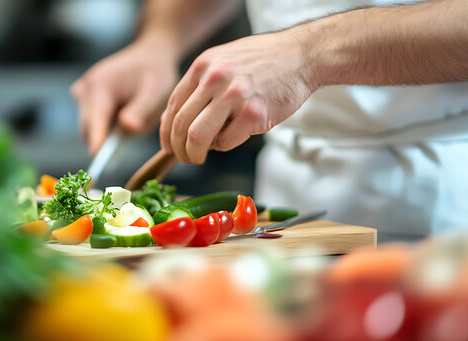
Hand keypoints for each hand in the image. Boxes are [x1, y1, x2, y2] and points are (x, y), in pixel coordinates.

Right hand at [71, 39, 178, 154]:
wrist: (150, 54)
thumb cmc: (155, 72)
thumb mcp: (156, 90)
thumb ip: (141, 110)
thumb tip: (127, 128)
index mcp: (100, 86)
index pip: (95, 122)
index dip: (97, 143)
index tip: (97, 164)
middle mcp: (86, 88)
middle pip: (88, 128)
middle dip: (105, 140)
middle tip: (126, 146)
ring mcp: (82, 92)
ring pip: (89, 125)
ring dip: (106, 132)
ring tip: (132, 119)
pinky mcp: (85, 96)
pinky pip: (92, 120)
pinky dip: (105, 125)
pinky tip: (124, 116)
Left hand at [160, 29, 316, 163]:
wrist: (301, 55)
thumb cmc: (263, 61)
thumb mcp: (222, 61)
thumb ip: (200, 85)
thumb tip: (175, 118)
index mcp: (203, 66)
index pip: (173, 106)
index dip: (166, 132)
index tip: (168, 146)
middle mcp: (214, 79)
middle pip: (181, 125)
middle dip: (178, 149)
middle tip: (184, 158)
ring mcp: (234, 96)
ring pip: (198, 136)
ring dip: (195, 154)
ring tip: (199, 157)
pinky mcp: (254, 114)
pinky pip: (225, 142)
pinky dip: (223, 146)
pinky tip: (231, 138)